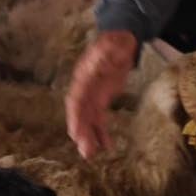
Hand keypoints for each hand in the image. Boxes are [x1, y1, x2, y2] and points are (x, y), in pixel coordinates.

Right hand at [65, 30, 139, 158]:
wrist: (120, 40)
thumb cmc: (116, 41)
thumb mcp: (114, 44)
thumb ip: (109, 52)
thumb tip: (105, 57)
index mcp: (84, 75)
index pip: (76, 99)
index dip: (75, 116)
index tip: (75, 132)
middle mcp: (84, 87)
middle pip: (80, 113)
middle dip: (81, 132)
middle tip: (85, 151)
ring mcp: (92, 95)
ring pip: (88, 119)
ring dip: (89, 137)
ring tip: (91, 155)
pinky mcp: (101, 100)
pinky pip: (99, 119)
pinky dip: (101, 133)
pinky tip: (106, 146)